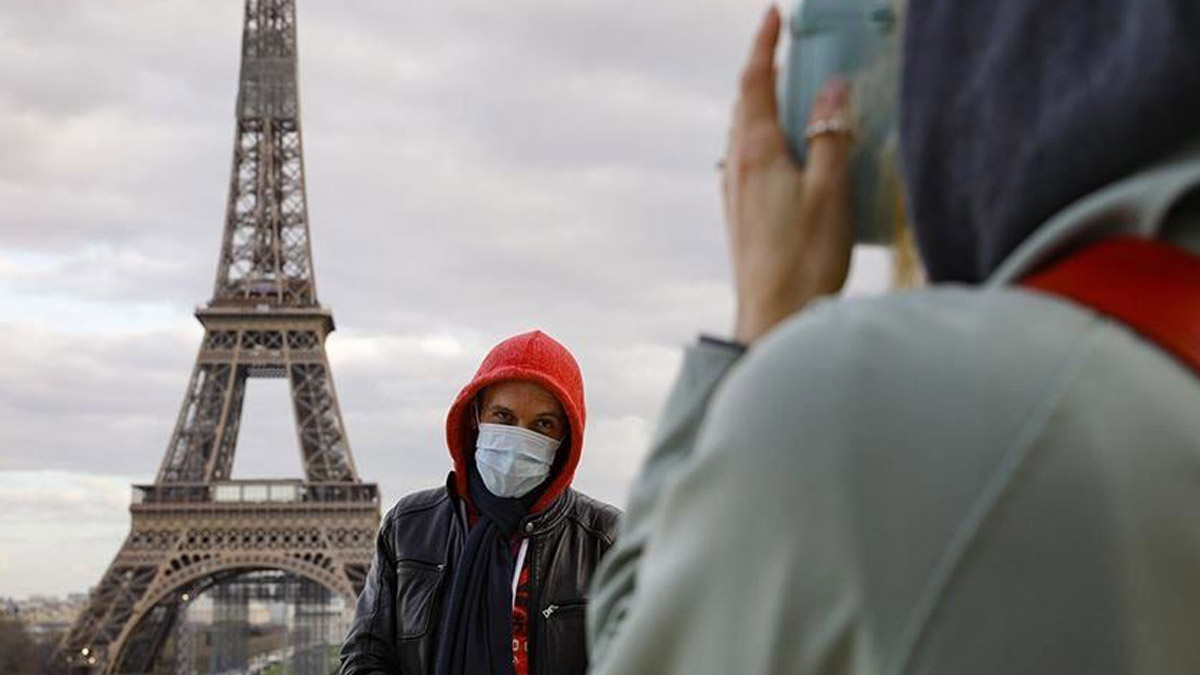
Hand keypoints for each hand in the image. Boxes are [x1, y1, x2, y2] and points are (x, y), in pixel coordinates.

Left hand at [722, 6, 853, 344]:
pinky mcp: (741, 215)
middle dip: (764, 71)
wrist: (772, 319)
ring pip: (745, 133)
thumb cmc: (805, 258)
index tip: (773, 15)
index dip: (764, 46)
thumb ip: (831, 137)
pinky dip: (764, 137)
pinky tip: (784, 150)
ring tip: (788, 91)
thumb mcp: (830, 192)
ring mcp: (735, 192)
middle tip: (786, 48)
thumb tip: (832, 87)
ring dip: (763, 105)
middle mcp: (738, 167)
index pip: (755, 83)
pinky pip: (749, 159)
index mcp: (757, 153)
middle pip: (746, 105)